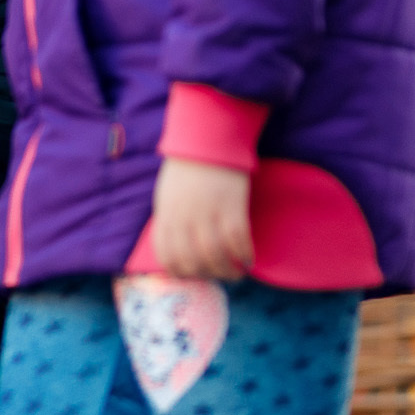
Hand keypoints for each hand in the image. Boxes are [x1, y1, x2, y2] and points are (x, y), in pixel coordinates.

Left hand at [149, 158, 252, 279]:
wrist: (208, 139)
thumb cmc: (186, 167)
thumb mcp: (167, 196)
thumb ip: (169, 221)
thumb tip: (176, 250)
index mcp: (166, 216)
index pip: (167, 258)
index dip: (180, 273)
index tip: (192, 275)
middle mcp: (184, 220)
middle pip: (192, 264)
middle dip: (206, 275)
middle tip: (217, 275)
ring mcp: (208, 215)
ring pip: (216, 259)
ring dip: (228, 272)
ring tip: (236, 272)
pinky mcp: (232, 208)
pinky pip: (238, 244)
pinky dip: (244, 256)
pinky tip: (248, 259)